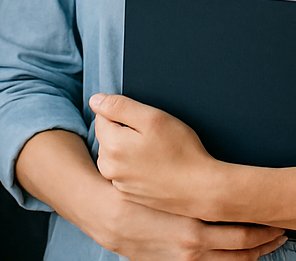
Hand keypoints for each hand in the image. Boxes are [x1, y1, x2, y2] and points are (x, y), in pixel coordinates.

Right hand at [84, 185, 286, 260]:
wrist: (106, 215)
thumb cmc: (137, 192)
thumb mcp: (166, 181)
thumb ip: (191, 180)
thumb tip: (223, 173)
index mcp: (194, 225)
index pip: (242, 228)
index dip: (264, 223)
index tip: (279, 216)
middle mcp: (194, 246)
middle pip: (243, 249)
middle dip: (266, 240)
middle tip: (282, 231)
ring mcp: (186, 260)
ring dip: (254, 255)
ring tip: (270, 244)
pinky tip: (242, 255)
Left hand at [90, 93, 222, 219]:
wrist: (200, 189)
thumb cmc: (181, 151)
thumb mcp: (153, 118)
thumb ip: (120, 106)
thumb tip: (95, 100)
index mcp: (112, 145)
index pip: (102, 116)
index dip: (125, 113)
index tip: (145, 122)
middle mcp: (109, 167)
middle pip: (108, 136)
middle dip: (125, 131)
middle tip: (154, 137)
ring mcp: (118, 183)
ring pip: (115, 153)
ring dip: (129, 148)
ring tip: (156, 153)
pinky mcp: (128, 194)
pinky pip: (125, 171)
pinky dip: (135, 166)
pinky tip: (156, 167)